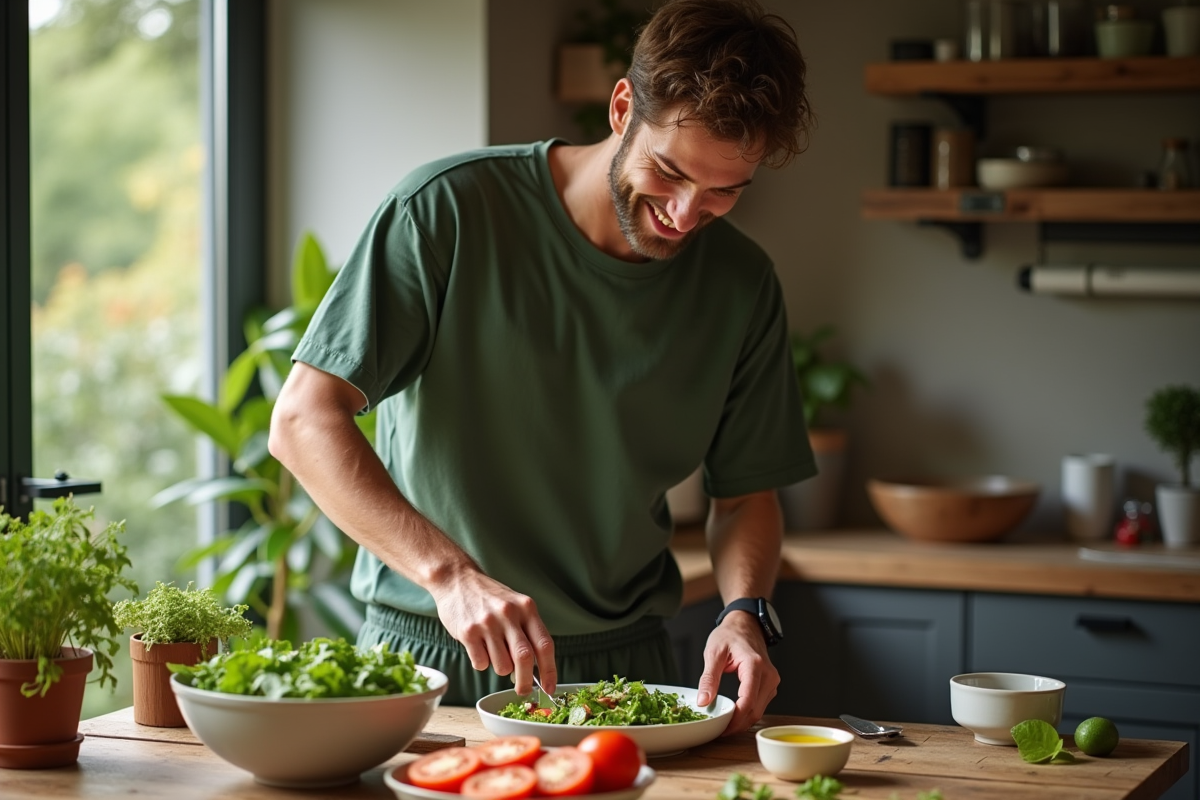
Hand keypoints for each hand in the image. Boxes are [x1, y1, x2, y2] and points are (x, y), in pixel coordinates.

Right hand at [428, 569, 556, 696]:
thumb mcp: (515, 605)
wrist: (456, 579)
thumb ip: (526, 631)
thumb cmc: (489, 597)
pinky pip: (480, 663)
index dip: (549, 670)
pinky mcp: (468, 632)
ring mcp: (488, 623)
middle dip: (525, 682)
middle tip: (523, 691)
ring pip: (502, 665)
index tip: (550, 688)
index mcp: (526, 608)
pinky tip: (477, 647)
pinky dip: (481, 662)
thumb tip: (533, 669)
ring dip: (499, 668)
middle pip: (524, 659)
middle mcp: (509, 614)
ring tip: (492, 651)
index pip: (545, 644)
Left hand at [695, 611, 779, 734]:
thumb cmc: (730, 635)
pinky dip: (747, 713)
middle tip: (718, 729)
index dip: (735, 719)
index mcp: (754, 665)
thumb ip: (708, 678)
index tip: (720, 727)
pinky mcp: (770, 685)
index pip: (748, 700)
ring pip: (759, 711)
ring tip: (724, 723)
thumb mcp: (714, 653)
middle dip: (737, 724)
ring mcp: (772, 681)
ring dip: (743, 721)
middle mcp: (768, 675)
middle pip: (755, 710)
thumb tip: (704, 701)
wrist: (745, 625)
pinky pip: (760, 705)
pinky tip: (734, 715)